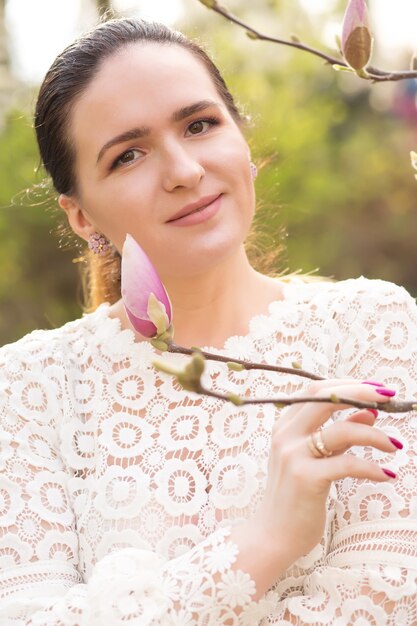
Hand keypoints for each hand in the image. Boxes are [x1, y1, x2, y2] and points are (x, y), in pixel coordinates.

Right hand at [251, 378, 400, 567]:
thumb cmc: (295, 496)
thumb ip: (339, 434)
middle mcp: (285, 435)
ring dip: (375, 435)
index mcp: (284, 426)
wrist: (273, 535)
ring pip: (341, 431)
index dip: (348, 385)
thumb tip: (370, 413)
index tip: (376, 388)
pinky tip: (386, 474)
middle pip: (324, 398)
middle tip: (390, 397)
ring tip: (395, 445)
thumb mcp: (315, 459)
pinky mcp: (305, 479)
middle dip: (361, 392)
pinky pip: (347, 464)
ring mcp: (293, 456)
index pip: (316, 390)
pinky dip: (372, 468)